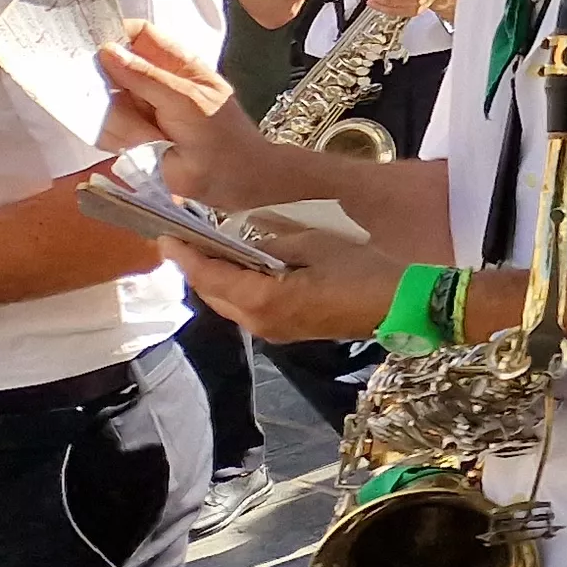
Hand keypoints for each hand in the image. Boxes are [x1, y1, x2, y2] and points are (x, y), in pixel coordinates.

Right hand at [95, 21, 279, 210]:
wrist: (234, 182)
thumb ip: (147, 77)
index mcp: (175, 62)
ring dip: (123, 124)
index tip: (92, 47)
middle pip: (109, 71)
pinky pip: (105, 131)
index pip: (137, 34)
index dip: (114, 34)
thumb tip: (108, 50)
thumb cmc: (223, 138)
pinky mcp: (128, 135)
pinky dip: (121, 140)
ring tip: (154, 137)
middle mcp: (152, 81)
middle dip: (114, 94)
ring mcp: (138, 108)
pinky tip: (144, 148)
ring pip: (104, 104)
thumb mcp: (187, 101)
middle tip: (141, 114)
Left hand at [173, 218, 408, 343]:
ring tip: (210, 250)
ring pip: (228, 303)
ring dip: (216, 279)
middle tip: (186, 239)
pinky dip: (236, 289)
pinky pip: (248, 309)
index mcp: (262, 299)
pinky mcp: (286, 330)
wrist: (401, 305)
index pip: (209, 276)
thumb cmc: (361, 270)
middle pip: (213, 293)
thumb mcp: (314, 244)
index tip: (165, 236)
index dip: (185, 255)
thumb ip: (273, 244)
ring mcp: (272, 330)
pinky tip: (242, 269)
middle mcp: (258, 321)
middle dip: (196, 267)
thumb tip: (250, 244)